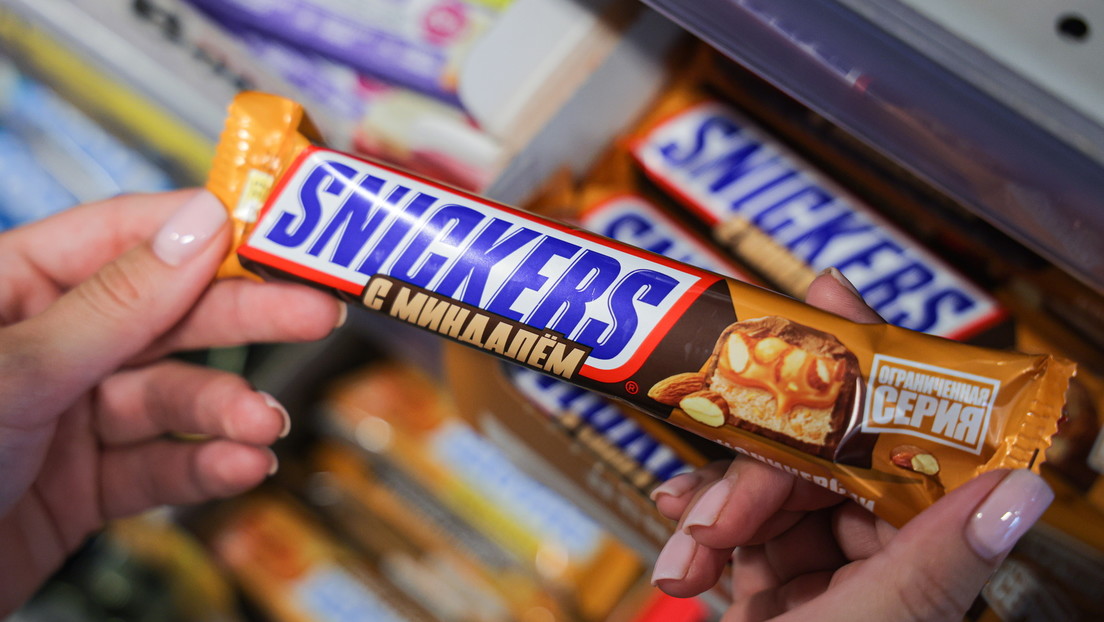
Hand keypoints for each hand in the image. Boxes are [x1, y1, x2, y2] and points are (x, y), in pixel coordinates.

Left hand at [0, 190, 343, 614]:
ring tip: (264, 422)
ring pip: (171, 398)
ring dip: (225, 411)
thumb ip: (115, 305)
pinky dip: (204, 467)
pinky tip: (240, 464)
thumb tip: (197, 229)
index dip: (202, 230)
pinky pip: (161, 467)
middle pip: (167, 316)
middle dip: (242, 320)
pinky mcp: (87, 487)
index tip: (274, 229)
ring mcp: (69, 418)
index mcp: (9, 290)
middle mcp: (47, 347)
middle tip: (315, 313)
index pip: (123, 238)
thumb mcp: (14, 371)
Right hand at [649, 269, 1053, 620]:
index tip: (828, 303)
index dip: (870, 371)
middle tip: (717, 449)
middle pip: (820, 465)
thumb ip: (937, 560)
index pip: (908, 447)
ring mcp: (824, 577)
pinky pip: (736, 537)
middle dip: (759, 464)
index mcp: (926, 566)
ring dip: (717, 510)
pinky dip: (702, 534)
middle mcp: (882, 564)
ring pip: (769, 497)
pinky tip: (679, 542)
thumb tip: (1022, 486)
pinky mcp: (771, 593)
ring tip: (686, 539)